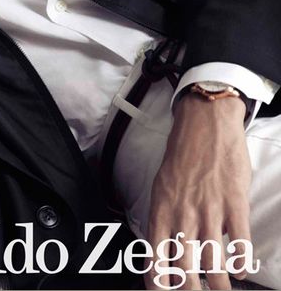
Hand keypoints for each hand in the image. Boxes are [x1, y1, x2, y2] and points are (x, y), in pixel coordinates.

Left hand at [145, 93, 251, 289]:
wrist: (205, 123)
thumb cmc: (183, 154)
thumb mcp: (163, 184)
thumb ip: (167, 214)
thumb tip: (170, 246)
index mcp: (161, 207)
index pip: (155, 255)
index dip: (158, 281)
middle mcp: (183, 212)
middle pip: (186, 267)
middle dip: (191, 290)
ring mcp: (210, 209)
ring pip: (214, 262)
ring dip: (219, 285)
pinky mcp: (235, 202)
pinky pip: (240, 242)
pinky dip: (242, 261)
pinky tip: (242, 270)